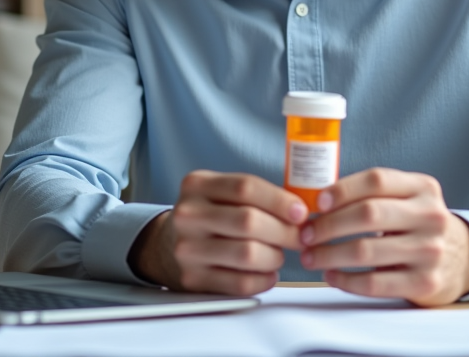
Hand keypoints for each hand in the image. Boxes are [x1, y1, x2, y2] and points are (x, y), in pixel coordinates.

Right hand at [129, 170, 307, 295]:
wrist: (166, 246)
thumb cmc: (210, 217)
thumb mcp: (221, 194)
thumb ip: (256, 195)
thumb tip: (301, 211)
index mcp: (197, 185)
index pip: (246, 187)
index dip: (280, 200)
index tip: (301, 212)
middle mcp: (188, 215)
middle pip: (248, 221)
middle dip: (284, 231)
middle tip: (299, 237)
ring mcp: (187, 249)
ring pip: (248, 254)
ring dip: (274, 256)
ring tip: (277, 254)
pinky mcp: (192, 279)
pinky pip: (241, 283)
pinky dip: (264, 279)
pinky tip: (267, 272)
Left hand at [298, 167, 468, 306]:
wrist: (461, 260)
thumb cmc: (417, 225)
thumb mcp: (408, 199)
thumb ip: (373, 195)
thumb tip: (318, 201)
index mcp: (423, 187)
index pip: (377, 180)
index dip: (342, 189)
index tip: (318, 203)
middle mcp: (431, 216)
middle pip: (368, 214)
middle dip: (328, 225)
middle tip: (305, 234)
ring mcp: (430, 250)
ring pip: (366, 250)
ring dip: (329, 254)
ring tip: (310, 257)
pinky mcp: (425, 282)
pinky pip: (374, 283)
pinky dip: (345, 280)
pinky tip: (332, 275)